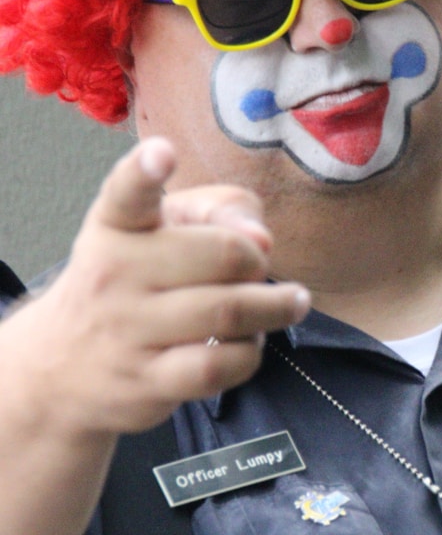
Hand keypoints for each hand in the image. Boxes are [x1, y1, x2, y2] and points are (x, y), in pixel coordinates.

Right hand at [4, 137, 309, 436]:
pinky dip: (250, 352)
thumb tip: (261, 238)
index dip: (145, 170)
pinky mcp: (147, 381)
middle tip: (261, 267)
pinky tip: (248, 342)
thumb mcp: (160, 228)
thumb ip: (219, 210)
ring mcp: (127, 331)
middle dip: (258, 261)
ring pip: (228, 312)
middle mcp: (114, 273)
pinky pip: (221, 365)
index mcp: (116, 224)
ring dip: (273, 308)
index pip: (126, 193)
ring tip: (289, 303)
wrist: (60, 367)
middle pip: (223, 255)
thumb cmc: (132, 280)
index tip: (162, 153)